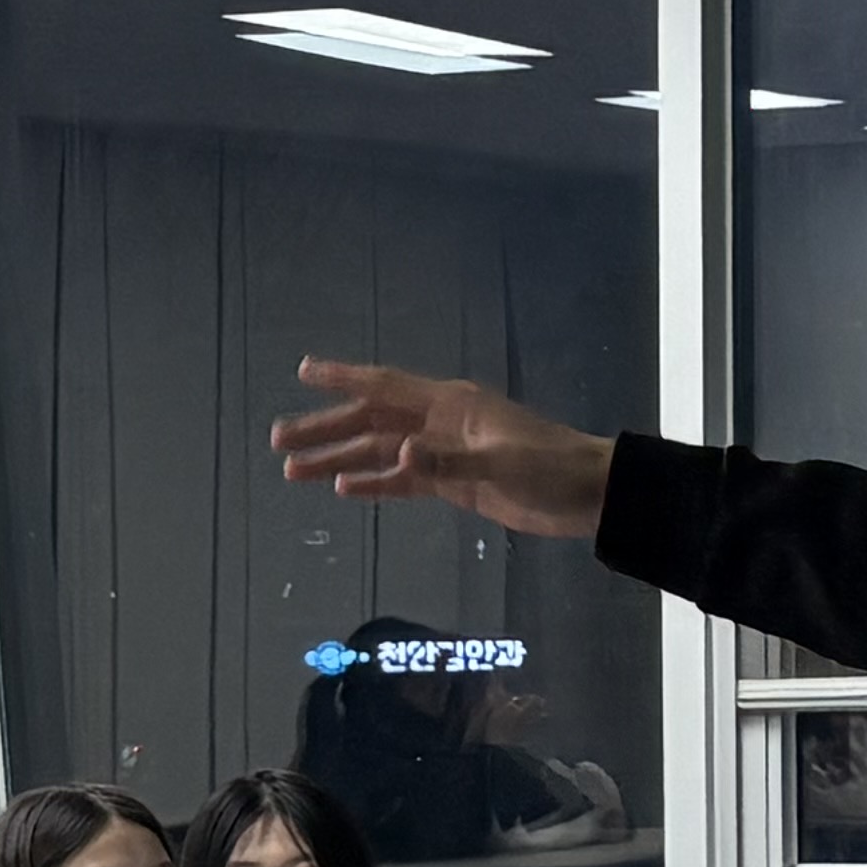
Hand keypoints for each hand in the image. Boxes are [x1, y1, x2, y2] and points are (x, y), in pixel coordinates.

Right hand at [271, 358, 614, 538]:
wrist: (588, 494)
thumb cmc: (550, 469)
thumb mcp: (501, 465)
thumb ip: (447, 463)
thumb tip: (398, 454)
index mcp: (451, 403)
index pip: (385, 387)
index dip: (344, 379)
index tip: (304, 371)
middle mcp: (440, 421)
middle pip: (371, 420)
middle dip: (325, 427)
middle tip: (279, 440)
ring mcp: (444, 451)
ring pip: (380, 451)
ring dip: (339, 459)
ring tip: (294, 472)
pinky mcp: (453, 481)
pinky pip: (402, 479)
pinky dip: (373, 482)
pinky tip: (341, 488)